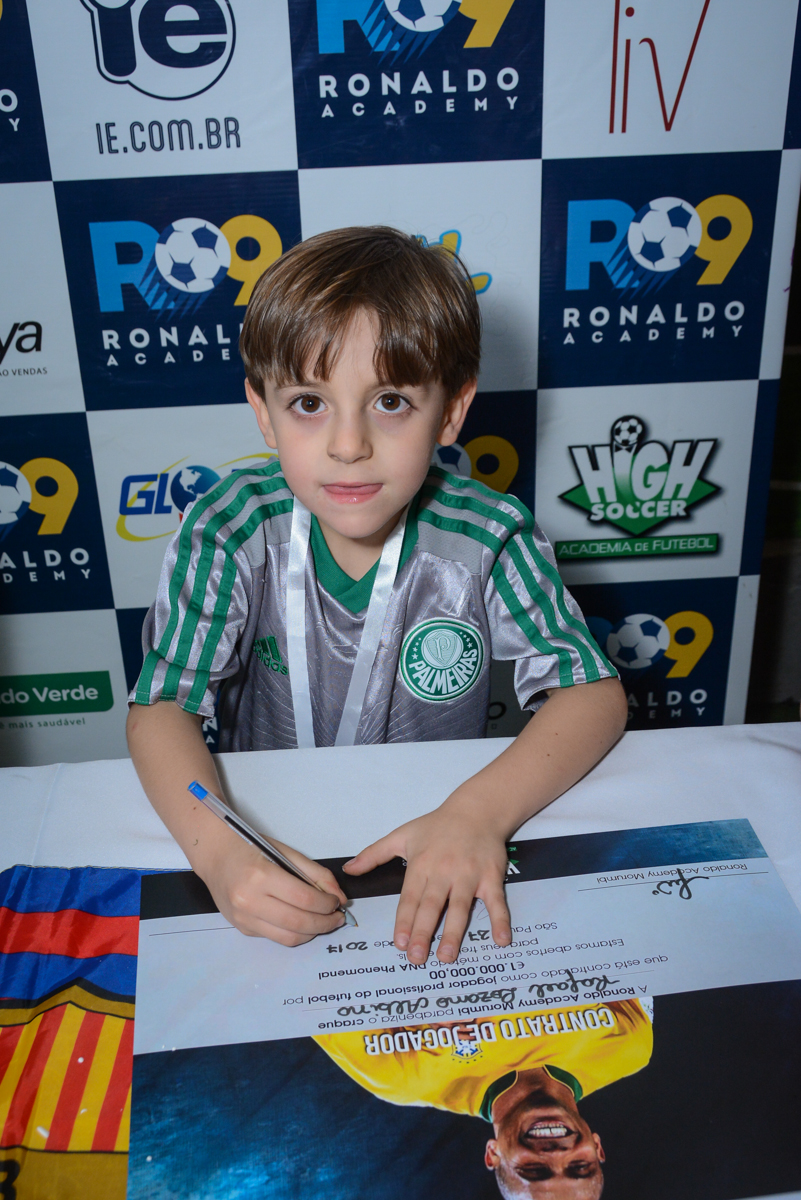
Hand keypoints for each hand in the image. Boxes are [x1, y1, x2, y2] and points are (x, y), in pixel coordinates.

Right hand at [195, 827, 348, 944]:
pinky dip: (294, 933)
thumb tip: (339, 898)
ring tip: (324, 923)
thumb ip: (316, 874)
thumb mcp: (286, 853)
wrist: (215, 855)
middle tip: (338, 918)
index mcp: (261, 877)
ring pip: (288, 937)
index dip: (327, 904)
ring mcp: (243, 918)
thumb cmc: (251, 849)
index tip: (337, 902)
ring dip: (312, 933)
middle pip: (298, 923)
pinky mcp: (242, 928)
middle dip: (325, 923)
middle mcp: (249, 901)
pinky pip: (275, 937)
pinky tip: (302, 922)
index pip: (304, 899)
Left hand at [343, 794, 511, 964]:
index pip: (410, 898)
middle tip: (416, 958)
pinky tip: (501, 941)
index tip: (399, 943)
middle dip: (423, 932)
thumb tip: (348, 869)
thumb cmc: (437, 825)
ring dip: (454, 933)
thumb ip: (373, 854)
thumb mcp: (402, 835)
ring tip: (446, 956)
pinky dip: (500, 921)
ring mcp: (469, 876)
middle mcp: (444, 871)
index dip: (404, 921)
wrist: (477, 810)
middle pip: (432, 906)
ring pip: (460, 908)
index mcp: (421, 864)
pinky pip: (496, 902)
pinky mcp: (491, 878)